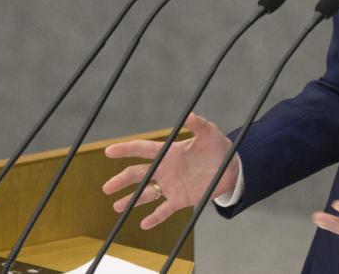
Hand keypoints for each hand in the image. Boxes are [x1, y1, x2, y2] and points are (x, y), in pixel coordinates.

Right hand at [102, 112, 238, 229]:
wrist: (231, 168)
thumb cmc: (218, 147)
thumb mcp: (210, 134)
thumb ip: (199, 125)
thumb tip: (190, 115)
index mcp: (168, 152)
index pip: (143, 149)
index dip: (126, 149)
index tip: (109, 151)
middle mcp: (165, 169)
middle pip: (138, 174)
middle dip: (122, 180)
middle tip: (107, 187)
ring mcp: (171, 185)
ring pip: (147, 193)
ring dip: (132, 200)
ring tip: (117, 207)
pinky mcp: (181, 199)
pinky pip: (165, 210)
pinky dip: (155, 217)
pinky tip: (144, 224)